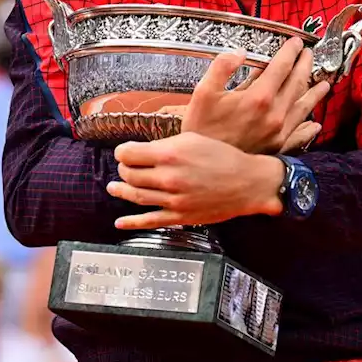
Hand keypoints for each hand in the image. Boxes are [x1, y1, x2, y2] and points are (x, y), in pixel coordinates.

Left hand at [108, 132, 284, 229]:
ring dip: (121, 190)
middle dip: (123, 169)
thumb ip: (166, 144)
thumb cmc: (223, 157)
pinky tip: (120, 222)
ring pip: (135, 196)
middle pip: (129, 174)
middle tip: (125, 167)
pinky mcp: (179, 216)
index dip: (122, 152)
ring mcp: (172, 200)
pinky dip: (131, 222)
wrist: (248, 183)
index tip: (123, 152)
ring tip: (113, 187)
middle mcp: (168, 178)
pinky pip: (149, 221)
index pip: (129, 153)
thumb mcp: (193, 139)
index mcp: (170, 154)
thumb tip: (144, 150)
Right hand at [179, 37, 328, 154]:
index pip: (282, 67)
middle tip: (308, 54)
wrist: (204, 168)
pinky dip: (309, 127)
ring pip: (303, 107)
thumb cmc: (201, 129)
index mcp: (259, 97)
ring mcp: (279, 132)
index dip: (290, 52)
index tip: (296, 42)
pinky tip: (315, 124)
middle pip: (297, 84)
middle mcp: (275, 114)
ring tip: (324, 84)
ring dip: (315, 93)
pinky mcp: (278, 147)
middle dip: (305, 66)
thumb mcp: (202, 93)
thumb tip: (240, 52)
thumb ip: (221, 68)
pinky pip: (300, 133)